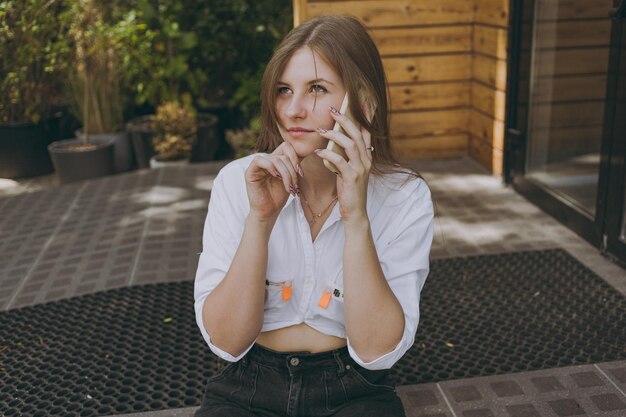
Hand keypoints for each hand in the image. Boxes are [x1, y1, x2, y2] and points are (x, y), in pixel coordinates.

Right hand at [245, 142, 302, 220]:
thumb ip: (294, 165)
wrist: (269, 212)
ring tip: (289, 188)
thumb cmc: (279, 197)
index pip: (287, 147)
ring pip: (276, 159)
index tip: (301, 173)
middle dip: (293, 170)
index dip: (296, 157)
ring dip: (286, 174)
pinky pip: (259, 160)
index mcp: (276, 160)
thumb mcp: (291, 178)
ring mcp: (258, 166)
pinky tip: (276, 177)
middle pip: (284, 154)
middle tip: (295, 186)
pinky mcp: (250, 172)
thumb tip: (306, 152)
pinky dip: (271, 167)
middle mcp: (267, 160)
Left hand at [314, 106, 372, 223]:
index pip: (367, 133)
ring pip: (350, 144)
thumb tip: (334, 141)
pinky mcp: (352, 177)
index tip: (357, 104)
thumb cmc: (349, 190)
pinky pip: (339, 161)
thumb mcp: (349, 170)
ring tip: (320, 130)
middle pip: (357, 134)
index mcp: (367, 157)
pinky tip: (318, 152)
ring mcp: (360, 169)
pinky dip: (328, 154)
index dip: (364, 117)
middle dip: (345, 120)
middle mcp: (366, 160)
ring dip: (334, 135)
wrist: (355, 212)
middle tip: (332, 110)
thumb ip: (345, 156)